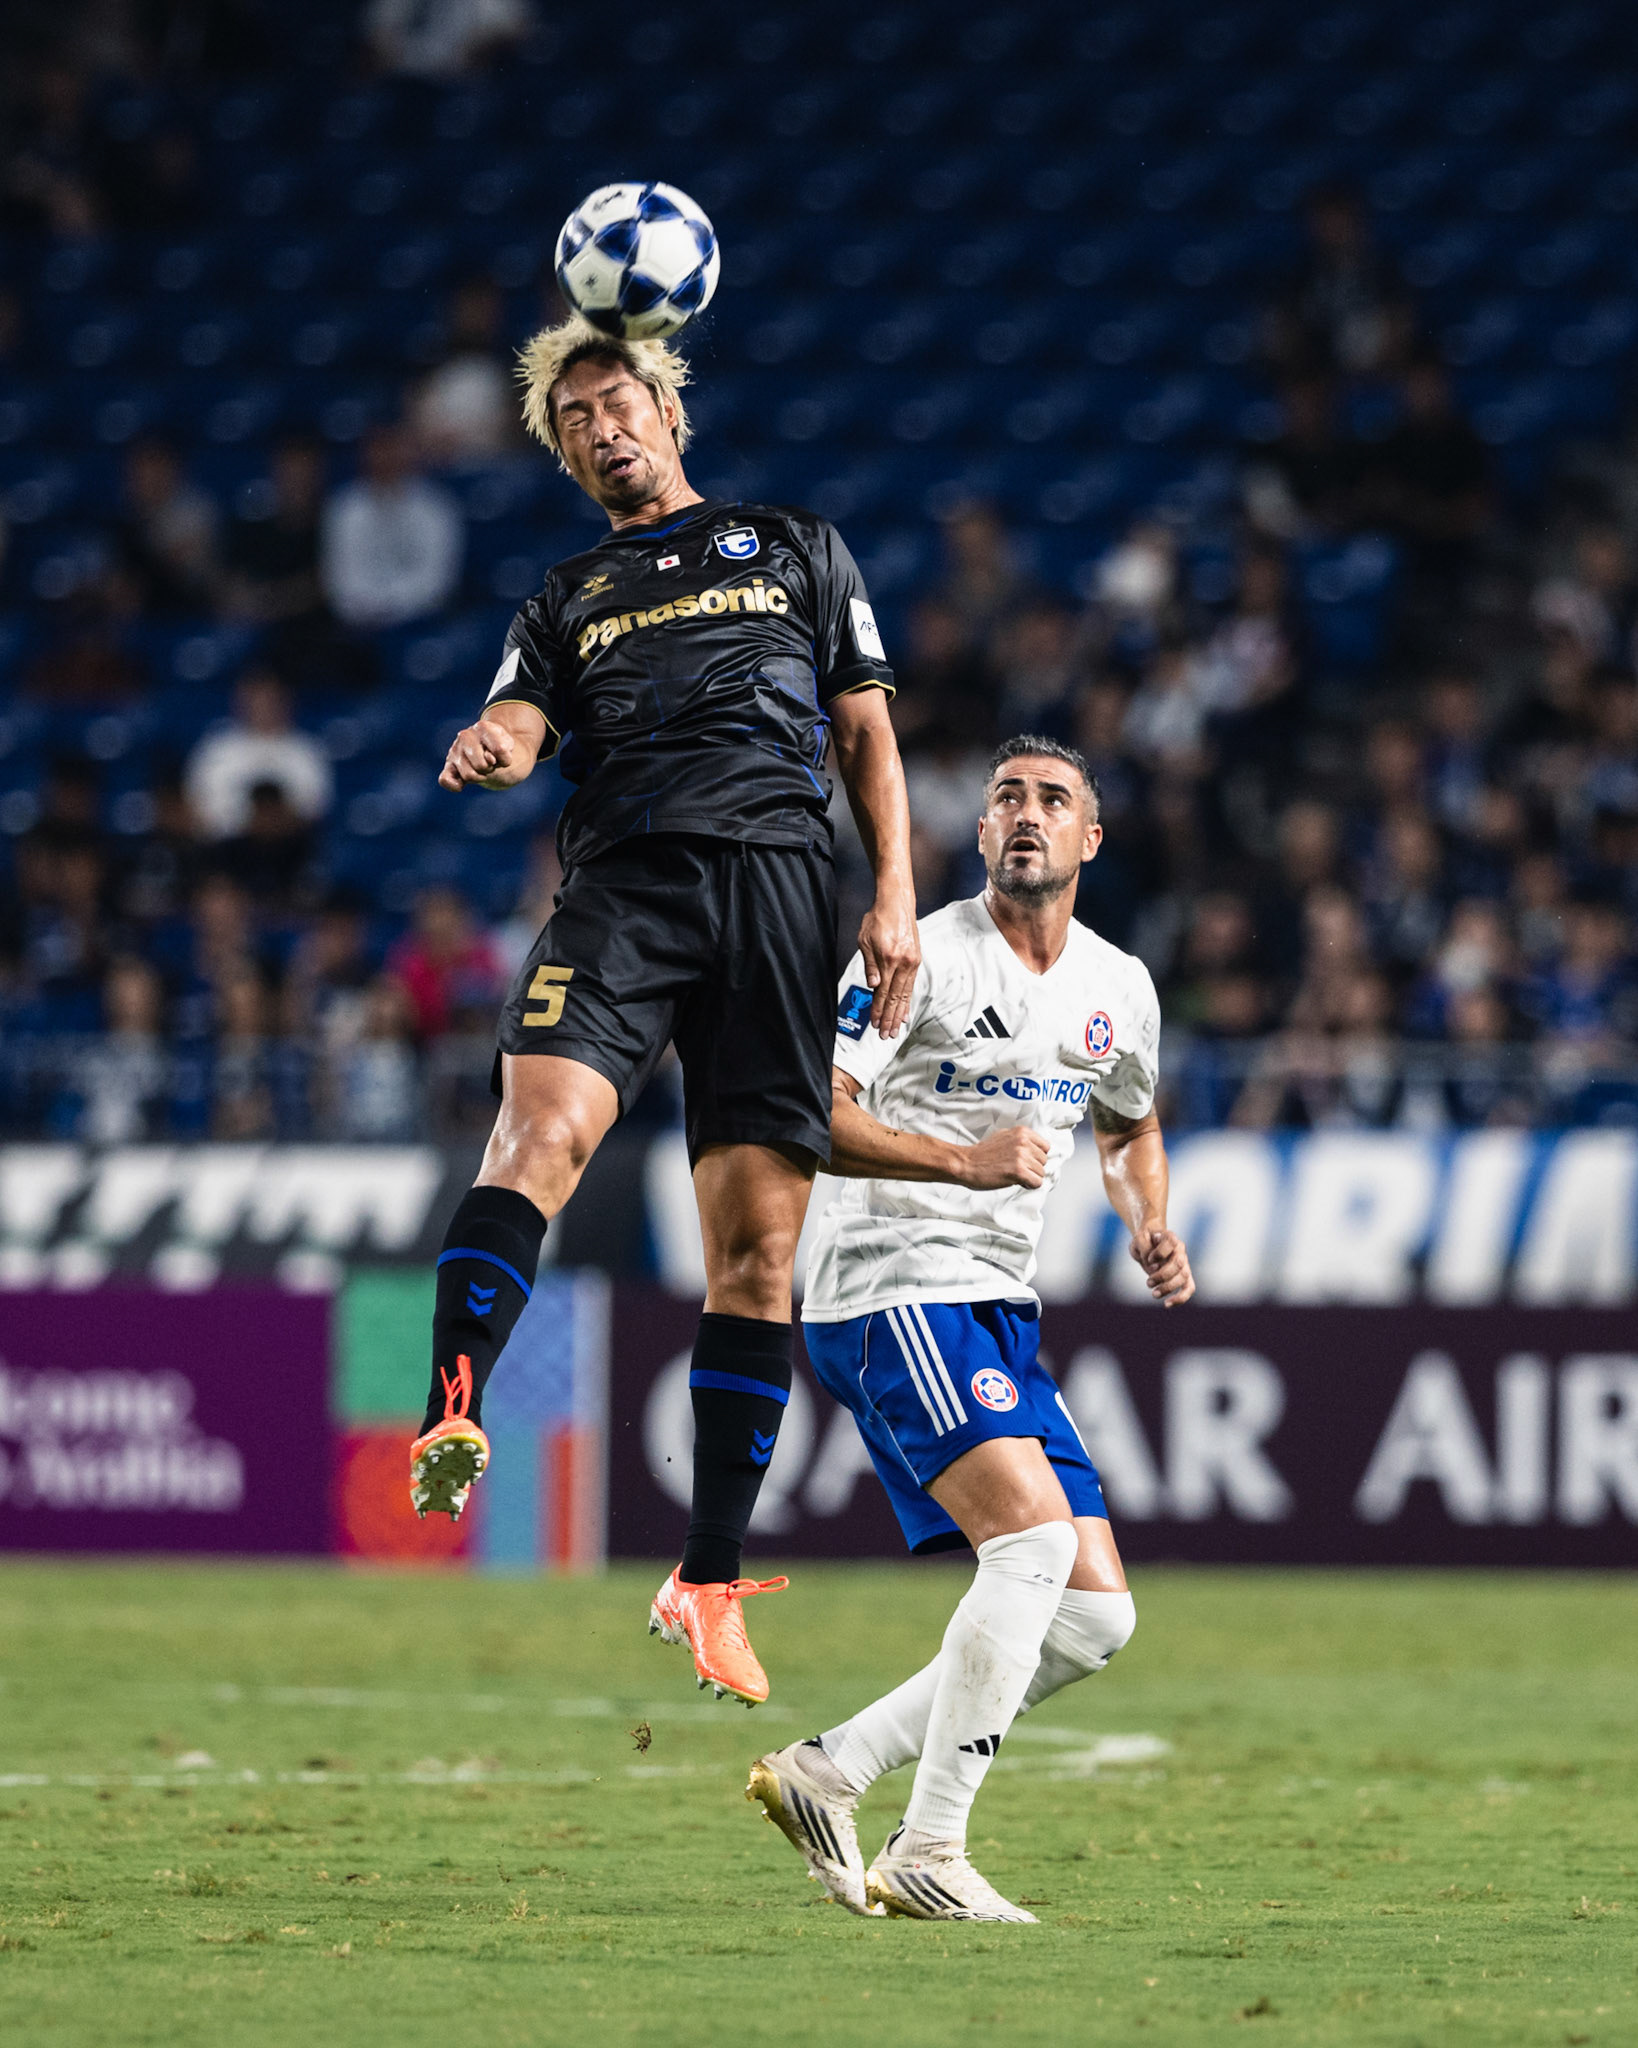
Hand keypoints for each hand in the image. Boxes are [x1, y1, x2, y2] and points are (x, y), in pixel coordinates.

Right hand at [440, 719, 524, 791]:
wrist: (488, 744)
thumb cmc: (499, 745)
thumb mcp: (508, 745)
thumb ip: (503, 750)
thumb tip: (488, 759)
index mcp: (483, 727)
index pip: (499, 750)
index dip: (506, 760)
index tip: (503, 756)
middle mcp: (465, 735)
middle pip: (481, 765)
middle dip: (490, 769)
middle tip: (490, 763)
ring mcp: (455, 750)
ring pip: (469, 775)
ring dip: (479, 777)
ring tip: (481, 768)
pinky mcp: (448, 764)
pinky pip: (445, 779)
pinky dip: (453, 785)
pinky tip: (461, 786)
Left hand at [857, 889, 919, 1037]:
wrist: (896, 902)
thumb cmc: (878, 919)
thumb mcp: (865, 940)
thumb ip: (869, 965)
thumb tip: (873, 986)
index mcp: (889, 958)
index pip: (883, 992)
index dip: (879, 1010)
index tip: (875, 1023)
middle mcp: (903, 962)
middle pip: (896, 997)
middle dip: (890, 1018)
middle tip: (886, 1035)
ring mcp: (912, 962)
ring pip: (905, 994)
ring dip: (900, 1013)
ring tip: (896, 1029)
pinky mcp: (916, 960)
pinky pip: (911, 985)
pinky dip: (908, 1000)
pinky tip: (906, 1011)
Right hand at [960, 1126, 1051, 1190]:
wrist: (966, 1164)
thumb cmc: (981, 1154)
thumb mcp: (1003, 1136)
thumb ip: (1020, 1140)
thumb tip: (1034, 1148)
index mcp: (1022, 1132)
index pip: (1045, 1147)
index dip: (1035, 1157)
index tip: (1025, 1160)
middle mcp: (1024, 1142)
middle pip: (1044, 1161)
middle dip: (1032, 1167)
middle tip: (1016, 1169)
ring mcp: (1022, 1156)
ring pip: (1041, 1173)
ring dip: (1029, 1177)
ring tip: (1013, 1175)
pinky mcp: (1019, 1171)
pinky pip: (1037, 1183)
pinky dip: (1028, 1185)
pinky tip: (1016, 1182)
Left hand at [1129, 1225, 1193, 1306]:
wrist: (1148, 1243)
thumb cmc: (1144, 1240)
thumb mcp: (1138, 1239)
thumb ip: (1144, 1248)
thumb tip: (1153, 1268)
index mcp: (1170, 1237)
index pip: (1171, 1243)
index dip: (1159, 1253)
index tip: (1149, 1259)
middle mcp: (1180, 1250)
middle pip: (1179, 1263)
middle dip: (1163, 1276)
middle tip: (1148, 1283)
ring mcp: (1184, 1263)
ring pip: (1184, 1277)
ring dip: (1168, 1288)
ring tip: (1154, 1294)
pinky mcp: (1183, 1276)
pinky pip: (1189, 1288)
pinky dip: (1181, 1298)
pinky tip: (1167, 1304)